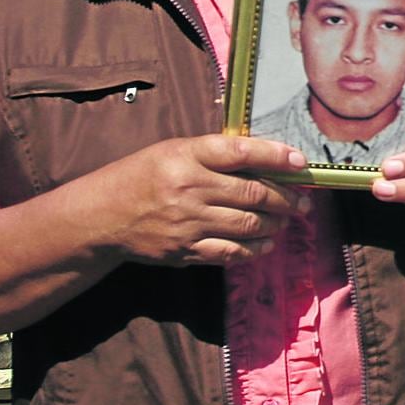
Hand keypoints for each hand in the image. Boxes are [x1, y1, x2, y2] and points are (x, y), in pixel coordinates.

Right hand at [90, 135, 309, 266]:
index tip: (301, 162)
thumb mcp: (174, 151)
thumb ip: (216, 155)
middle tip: (303, 201)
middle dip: (287, 198)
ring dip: (276, 223)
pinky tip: (266, 243)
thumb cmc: (142, 176)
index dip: (277, 156)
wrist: (100, 217)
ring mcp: (188, 223)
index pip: (242, 152)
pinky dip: (255, 249)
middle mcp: (190, 188)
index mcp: (187, 156)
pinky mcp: (185, 251)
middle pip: (254, 193)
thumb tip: (267, 161)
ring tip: (287, 219)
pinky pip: (231, 253)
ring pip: (249, 225)